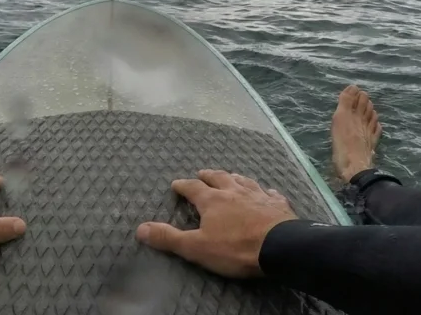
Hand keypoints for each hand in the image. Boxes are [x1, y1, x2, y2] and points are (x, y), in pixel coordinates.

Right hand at [137, 169, 296, 277]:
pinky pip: (269, 193)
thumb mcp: (197, 247)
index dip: (183, 186)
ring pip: (243, 180)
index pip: (193, 188)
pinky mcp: (277, 204)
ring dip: (234, 177)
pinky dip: (264, 191)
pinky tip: (266, 191)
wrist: (280, 247)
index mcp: (212, 200)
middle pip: (218, 178)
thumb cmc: (235, 248)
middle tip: (202, 173)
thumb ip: (169, 238)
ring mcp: (257, 195)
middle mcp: (234, 191)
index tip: (176, 184)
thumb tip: (140, 228)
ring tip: (230, 176)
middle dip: (208, 176)